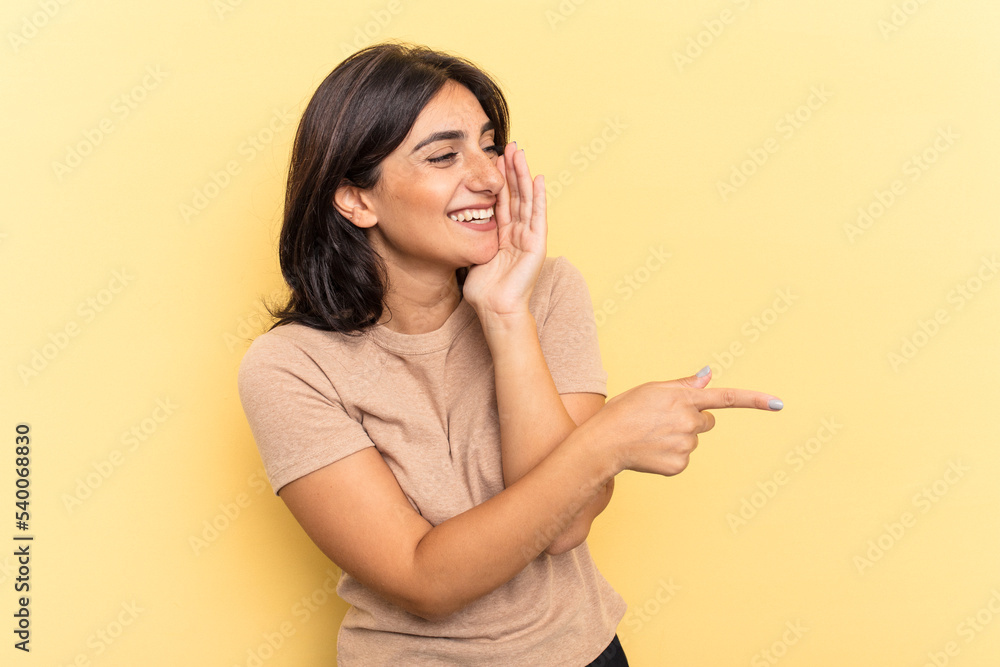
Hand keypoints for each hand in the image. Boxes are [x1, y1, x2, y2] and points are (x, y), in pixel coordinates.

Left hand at [463, 142, 546, 317]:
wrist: (495, 309)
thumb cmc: (483, 290)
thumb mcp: (471, 255)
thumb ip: (469, 238)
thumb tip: (451, 222)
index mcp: (503, 235)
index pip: (501, 200)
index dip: (498, 179)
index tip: (493, 157)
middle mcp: (517, 233)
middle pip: (516, 194)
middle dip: (513, 170)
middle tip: (509, 145)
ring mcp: (529, 238)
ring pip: (526, 199)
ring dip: (524, 176)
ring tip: (521, 153)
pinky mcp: (536, 244)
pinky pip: (538, 216)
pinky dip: (539, 197)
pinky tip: (539, 179)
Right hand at [590, 367, 783, 476]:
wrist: (604, 443)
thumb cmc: (624, 411)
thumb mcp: (652, 390)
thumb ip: (684, 385)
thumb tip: (708, 375)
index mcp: (684, 398)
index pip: (727, 398)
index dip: (755, 400)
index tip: (779, 403)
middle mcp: (689, 421)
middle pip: (706, 421)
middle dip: (691, 420)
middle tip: (662, 421)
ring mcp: (685, 445)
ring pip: (693, 441)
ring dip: (677, 438)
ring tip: (650, 436)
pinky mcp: (679, 465)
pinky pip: (683, 460)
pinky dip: (669, 457)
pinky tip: (651, 451)